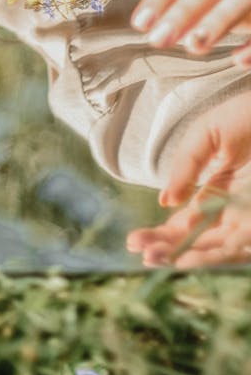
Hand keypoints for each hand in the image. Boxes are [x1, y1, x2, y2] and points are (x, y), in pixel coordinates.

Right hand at [128, 91, 250, 266]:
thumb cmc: (248, 114)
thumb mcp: (206, 134)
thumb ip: (185, 165)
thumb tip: (166, 200)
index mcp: (220, 187)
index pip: (189, 218)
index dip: (163, 230)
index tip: (135, 240)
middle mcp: (234, 208)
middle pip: (197, 236)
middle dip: (166, 245)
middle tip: (138, 251)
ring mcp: (247, 216)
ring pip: (213, 247)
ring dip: (183, 255)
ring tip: (152, 259)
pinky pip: (235, 247)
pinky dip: (210, 255)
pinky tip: (185, 258)